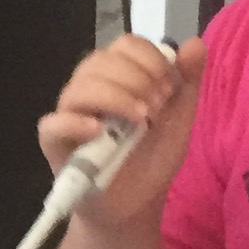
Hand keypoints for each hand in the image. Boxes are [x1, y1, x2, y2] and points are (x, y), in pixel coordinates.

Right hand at [39, 34, 204, 226]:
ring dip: (114, 97)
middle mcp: (89, 89)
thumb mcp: (180, 120)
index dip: (150, 59)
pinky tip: (100, 132)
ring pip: (78, 88)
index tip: (169, 88)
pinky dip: (75, 123)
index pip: (125, 44)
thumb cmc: (152, 158)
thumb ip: (187, 82)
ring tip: (140, 121)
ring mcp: (69, 116)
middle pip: (100, 61)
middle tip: (157, 107)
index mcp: (117, 76)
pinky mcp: (55, 146)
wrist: (137, 205)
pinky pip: (52, 125)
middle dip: (136, 78)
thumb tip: (195, 42)